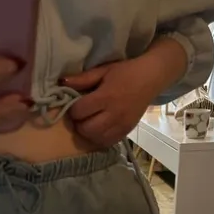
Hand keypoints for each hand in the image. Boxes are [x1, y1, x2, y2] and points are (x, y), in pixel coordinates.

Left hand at [63, 38, 187, 147]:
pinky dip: (98, 139)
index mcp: (106, 96)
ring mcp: (121, 125)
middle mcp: (114, 113)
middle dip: (79, 123)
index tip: (75, 104)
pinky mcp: (126, 132)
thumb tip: (62, 82)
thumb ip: (83, 79)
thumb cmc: (126, 72)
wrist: (151, 78)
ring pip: (95, 139)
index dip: (73, 109)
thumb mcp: (103, 70)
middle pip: (86, 128)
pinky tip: (98, 130)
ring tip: (89, 122)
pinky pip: (107, 143)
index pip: (80, 111)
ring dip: (87, 133)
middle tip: (81, 115)